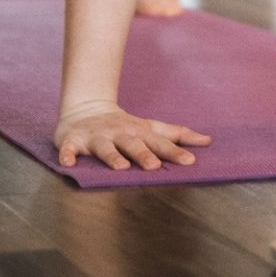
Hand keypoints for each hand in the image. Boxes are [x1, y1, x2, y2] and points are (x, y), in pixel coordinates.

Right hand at [52, 100, 212, 169]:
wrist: (86, 108)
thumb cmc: (125, 126)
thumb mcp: (150, 128)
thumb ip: (176, 135)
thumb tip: (208, 141)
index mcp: (138, 132)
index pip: (159, 142)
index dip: (174, 152)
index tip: (190, 161)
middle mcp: (119, 133)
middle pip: (133, 145)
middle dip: (143, 155)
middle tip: (154, 166)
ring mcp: (96, 137)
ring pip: (104, 148)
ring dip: (112, 157)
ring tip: (120, 168)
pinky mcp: (73, 140)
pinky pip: (68, 148)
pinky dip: (67, 155)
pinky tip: (68, 164)